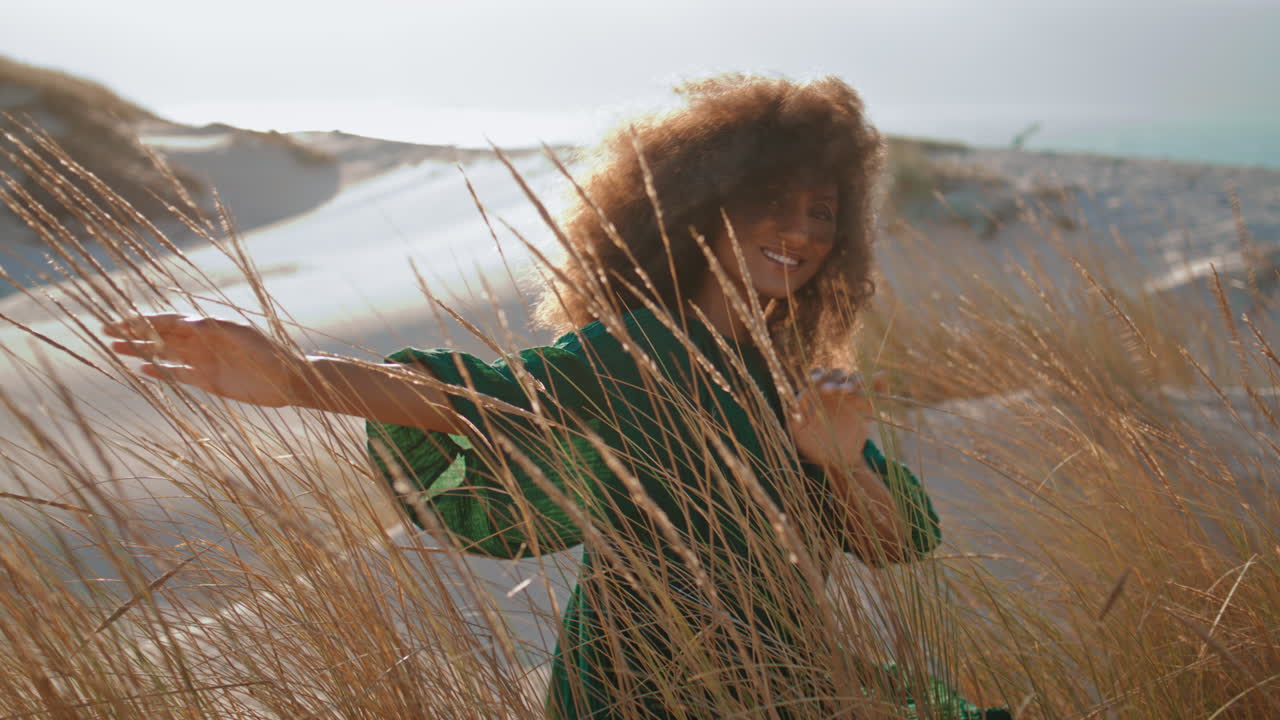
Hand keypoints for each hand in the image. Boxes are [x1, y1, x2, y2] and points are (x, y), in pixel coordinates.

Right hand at [102, 314, 304, 407]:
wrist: (287, 379)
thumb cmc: (268, 353)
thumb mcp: (240, 336)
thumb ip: (210, 329)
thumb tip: (181, 324)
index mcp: (208, 326)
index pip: (168, 320)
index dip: (144, 320)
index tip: (119, 320)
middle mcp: (202, 342)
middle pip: (160, 335)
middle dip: (133, 332)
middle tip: (104, 332)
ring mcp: (203, 361)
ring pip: (164, 354)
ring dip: (140, 351)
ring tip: (115, 349)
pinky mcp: (208, 380)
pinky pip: (178, 375)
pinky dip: (160, 373)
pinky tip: (141, 371)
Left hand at [787, 368, 886, 467]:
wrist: (837, 460)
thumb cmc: (813, 445)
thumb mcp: (798, 433)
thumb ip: (794, 416)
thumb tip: (794, 400)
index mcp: (815, 393)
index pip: (816, 376)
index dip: (816, 376)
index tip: (815, 382)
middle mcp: (833, 390)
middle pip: (837, 374)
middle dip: (836, 380)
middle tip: (837, 391)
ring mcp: (850, 397)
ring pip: (854, 380)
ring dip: (854, 381)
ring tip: (851, 390)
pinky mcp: (866, 406)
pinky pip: (874, 391)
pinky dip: (879, 384)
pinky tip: (880, 376)